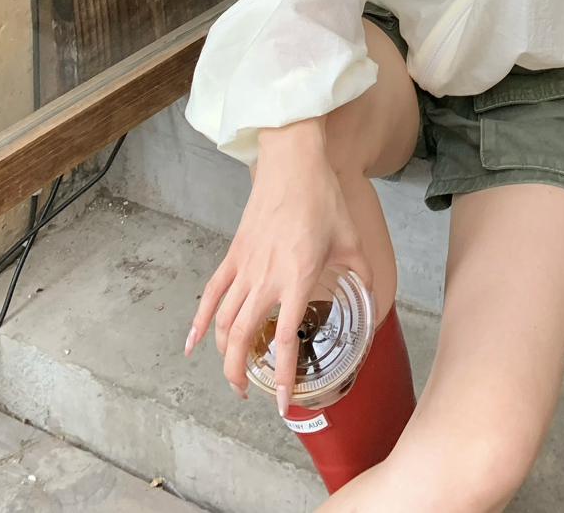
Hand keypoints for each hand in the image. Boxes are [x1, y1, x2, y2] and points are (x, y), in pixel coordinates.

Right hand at [183, 145, 373, 413]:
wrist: (292, 161)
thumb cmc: (322, 197)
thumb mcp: (351, 238)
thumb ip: (361, 272)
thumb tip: (371, 296)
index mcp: (296, 276)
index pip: (282, 339)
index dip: (282, 375)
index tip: (283, 401)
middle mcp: (265, 277)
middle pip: (241, 338)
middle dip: (241, 374)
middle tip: (251, 393)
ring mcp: (244, 266)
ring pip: (223, 322)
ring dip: (223, 355)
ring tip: (233, 376)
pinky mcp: (233, 254)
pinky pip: (211, 294)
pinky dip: (199, 322)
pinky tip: (192, 345)